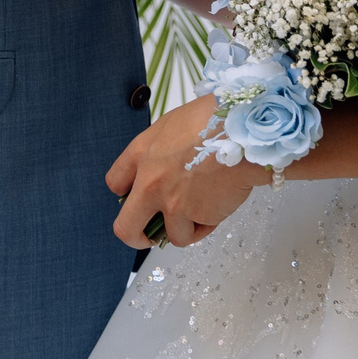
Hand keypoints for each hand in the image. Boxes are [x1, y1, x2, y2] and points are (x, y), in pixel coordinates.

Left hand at [106, 94, 266, 247]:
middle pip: (126, 228)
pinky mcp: (196, 215)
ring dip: (185, 228)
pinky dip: (206, 226)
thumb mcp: (171, 127)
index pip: (115, 184)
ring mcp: (172, 202)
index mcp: (140, 153)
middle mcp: (149, 181)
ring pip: (171, 236)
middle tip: (151, 236)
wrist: (242, 131)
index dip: (127, 195)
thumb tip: (158, 172)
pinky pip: (197, 232)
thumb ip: (157, 153)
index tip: (138, 199)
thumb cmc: (212, 122)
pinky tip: (217, 205)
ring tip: (203, 208)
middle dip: (138, 237)